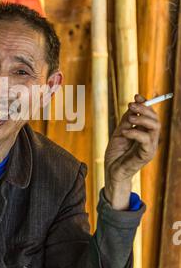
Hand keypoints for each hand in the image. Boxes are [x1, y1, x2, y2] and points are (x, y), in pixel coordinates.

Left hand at [104, 94, 160, 209]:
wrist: (112, 172)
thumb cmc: (116, 154)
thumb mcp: (119, 133)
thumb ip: (126, 121)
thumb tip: (131, 106)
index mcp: (145, 132)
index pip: (150, 115)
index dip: (146, 104)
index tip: (136, 96)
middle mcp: (150, 139)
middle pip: (155, 119)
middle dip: (144, 108)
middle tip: (131, 105)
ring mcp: (150, 147)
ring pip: (155, 127)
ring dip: (142, 119)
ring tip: (129, 118)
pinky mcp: (146, 154)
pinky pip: (146, 139)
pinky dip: (135, 132)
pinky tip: (125, 132)